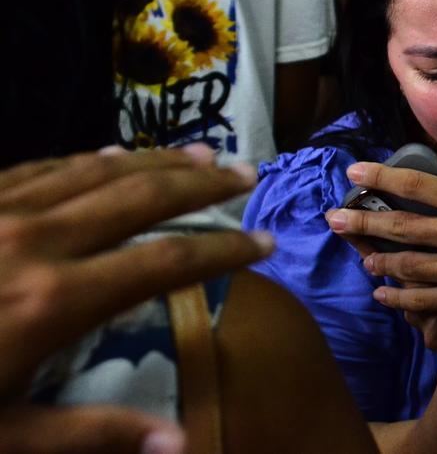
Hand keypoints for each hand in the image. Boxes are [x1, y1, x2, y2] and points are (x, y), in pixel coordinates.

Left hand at [0, 146, 273, 451]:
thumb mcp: (5, 438)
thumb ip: (93, 434)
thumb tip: (180, 444)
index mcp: (58, 300)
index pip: (166, 263)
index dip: (224, 250)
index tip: (266, 242)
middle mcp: (38, 240)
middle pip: (141, 196)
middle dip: (202, 183)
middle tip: (247, 173)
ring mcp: (0, 213)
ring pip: (96, 170)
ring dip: (155, 161)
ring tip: (201, 154)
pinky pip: (42, 167)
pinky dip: (89, 160)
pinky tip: (109, 156)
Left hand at [325, 149, 436, 336]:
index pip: (418, 185)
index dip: (382, 176)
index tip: (355, 171)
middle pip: (401, 226)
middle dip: (362, 221)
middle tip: (334, 218)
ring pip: (406, 265)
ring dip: (378, 260)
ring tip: (363, 256)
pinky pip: (421, 301)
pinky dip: (397, 299)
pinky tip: (382, 294)